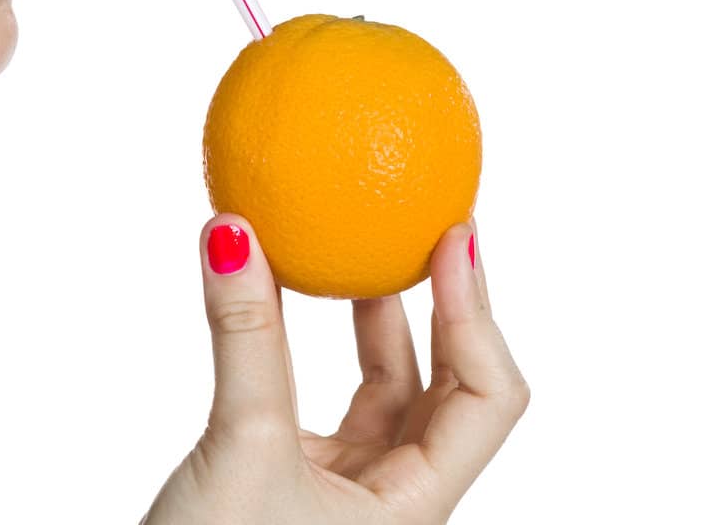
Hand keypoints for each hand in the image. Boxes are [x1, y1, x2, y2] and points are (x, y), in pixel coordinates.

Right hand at [139, 214, 527, 523]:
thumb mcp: (239, 446)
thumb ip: (245, 339)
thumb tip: (234, 234)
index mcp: (415, 508)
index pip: (485, 395)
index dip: (479, 311)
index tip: (453, 235)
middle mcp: (395, 500)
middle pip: (450, 386)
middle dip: (446, 304)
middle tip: (430, 224)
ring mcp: (347, 494)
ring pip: (386, 390)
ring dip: (377, 316)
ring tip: (361, 246)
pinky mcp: (295, 484)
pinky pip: (325, 398)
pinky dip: (311, 342)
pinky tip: (287, 299)